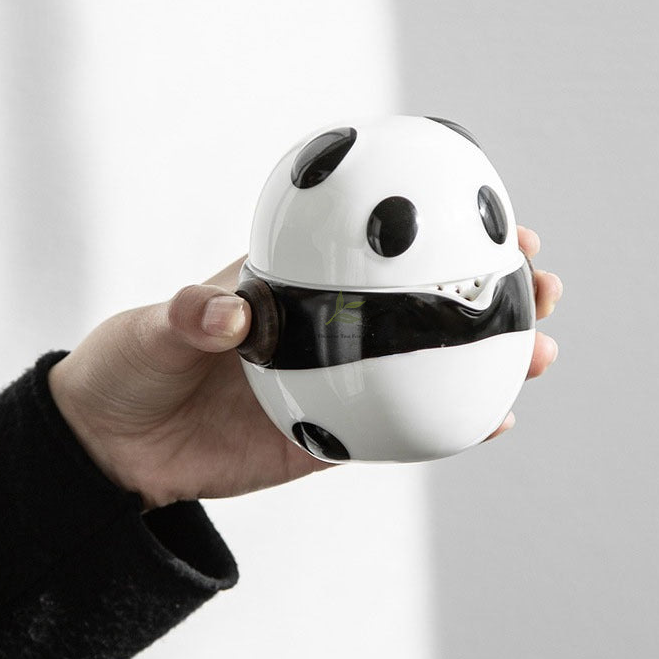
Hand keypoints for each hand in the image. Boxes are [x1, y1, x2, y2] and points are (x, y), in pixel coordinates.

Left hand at [48, 228, 561, 508]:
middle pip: (422, 304)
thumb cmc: (133, 366)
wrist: (119, 445)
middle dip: (487, 292)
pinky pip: (399, 432)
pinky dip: (447, 427)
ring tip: (537, 353)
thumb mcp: (154, 329)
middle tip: (539, 284)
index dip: (435, 226)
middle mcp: (330, 329)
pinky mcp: (334, 439)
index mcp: (297, 287)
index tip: (494, 213)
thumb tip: (228, 316)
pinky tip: (490, 421)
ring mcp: (339, 384)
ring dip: (487, 360)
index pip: (377, 247)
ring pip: (427, 367)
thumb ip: (190, 317)